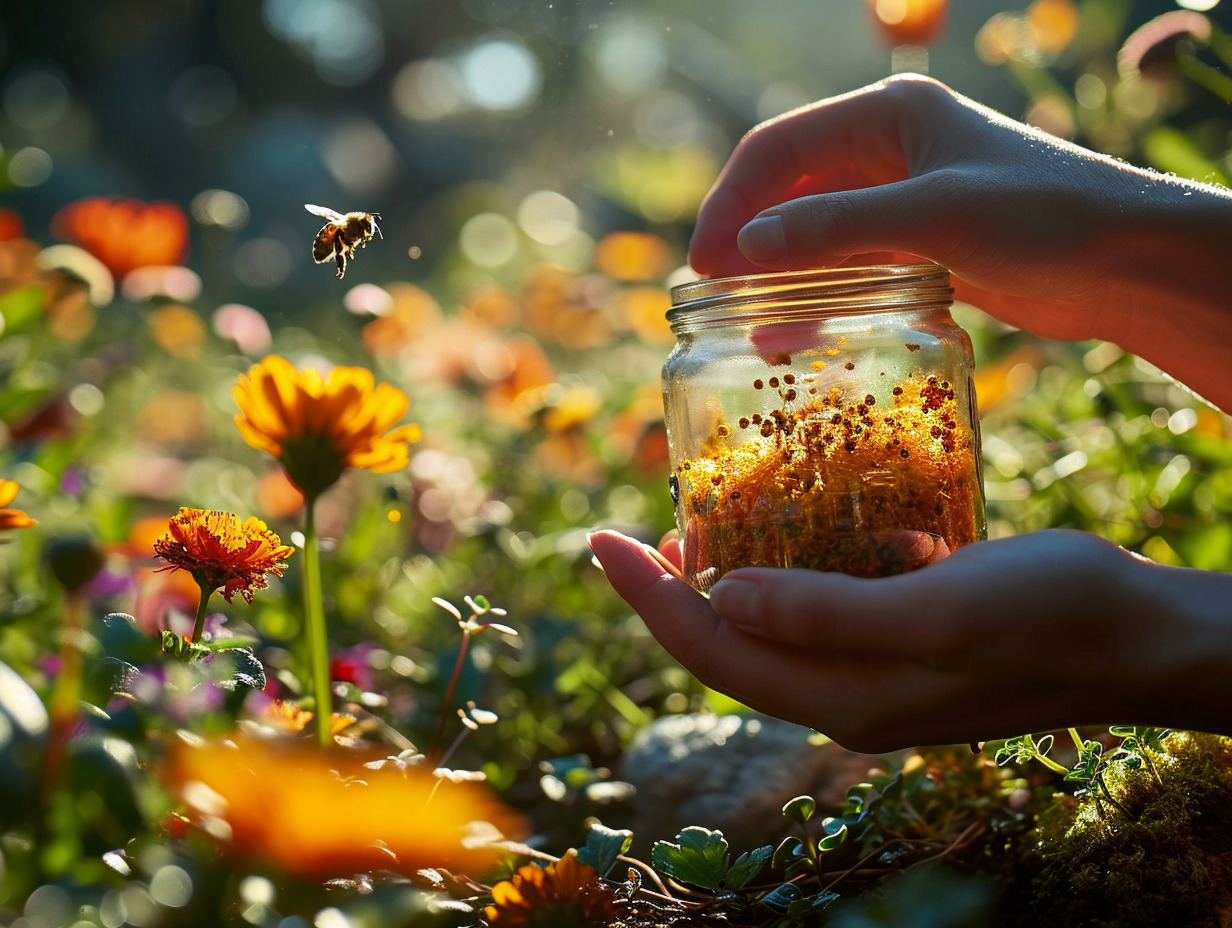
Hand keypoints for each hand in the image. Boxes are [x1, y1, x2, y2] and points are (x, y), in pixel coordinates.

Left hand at [588, 528, 1229, 751]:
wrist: (1146, 632)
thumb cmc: (1053, 617)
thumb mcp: (935, 612)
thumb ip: (824, 612)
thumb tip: (722, 594)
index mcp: (842, 697)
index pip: (711, 649)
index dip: (646, 596)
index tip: (597, 538)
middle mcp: (846, 692)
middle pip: (727, 643)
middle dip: (668, 589)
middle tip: (632, 527)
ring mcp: (874, 665)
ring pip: (769, 623)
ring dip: (721, 575)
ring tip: (689, 519)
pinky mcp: (902, 633)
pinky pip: (820, 604)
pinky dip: (786, 565)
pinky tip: (783, 520)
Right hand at [689, 74, 1231, 410]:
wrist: (1127, 262)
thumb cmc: (1044, 217)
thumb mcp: (933, 217)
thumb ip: (836, 228)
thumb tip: (745, 249)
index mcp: (888, 115)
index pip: (777, 148)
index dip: (731, 203)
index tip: (704, 263)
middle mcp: (888, 149)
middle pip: (788, 190)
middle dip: (747, 241)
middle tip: (715, 296)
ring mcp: (901, 198)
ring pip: (813, 232)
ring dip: (777, 274)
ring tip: (748, 324)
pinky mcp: (916, 244)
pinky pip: (845, 265)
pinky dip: (816, 295)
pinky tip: (793, 334)